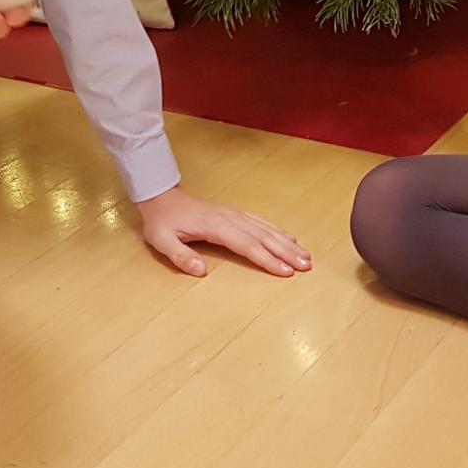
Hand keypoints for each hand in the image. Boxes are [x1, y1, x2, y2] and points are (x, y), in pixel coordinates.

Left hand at [135, 186, 312, 278]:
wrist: (161, 196)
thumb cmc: (162, 221)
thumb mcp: (162, 241)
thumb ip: (181, 256)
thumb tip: (202, 271)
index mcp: (216, 226)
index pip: (247, 245)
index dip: (267, 259)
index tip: (285, 271)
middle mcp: (230, 218)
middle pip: (263, 237)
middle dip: (286, 252)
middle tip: (306, 266)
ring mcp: (234, 214)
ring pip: (266, 229)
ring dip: (287, 243)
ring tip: (306, 255)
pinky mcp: (234, 214)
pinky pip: (261, 222)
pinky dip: (278, 230)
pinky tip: (289, 238)